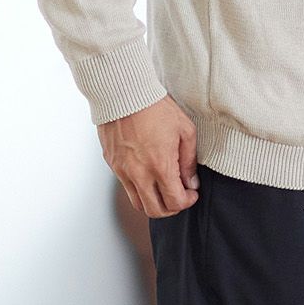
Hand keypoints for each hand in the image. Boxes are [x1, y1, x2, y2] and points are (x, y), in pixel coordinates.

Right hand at [98, 95, 199, 217]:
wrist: (123, 93)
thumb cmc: (156, 107)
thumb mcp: (185, 130)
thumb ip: (189, 161)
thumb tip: (191, 182)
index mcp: (160, 166)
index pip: (174, 202)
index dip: (187, 202)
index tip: (191, 193)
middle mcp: (139, 173)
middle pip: (155, 211)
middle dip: (171, 208)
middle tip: (178, 196)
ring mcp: (123, 171)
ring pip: (138, 203)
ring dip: (153, 202)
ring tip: (163, 188)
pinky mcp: (112, 164)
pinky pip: (126, 186)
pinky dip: (139, 188)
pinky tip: (148, 173)